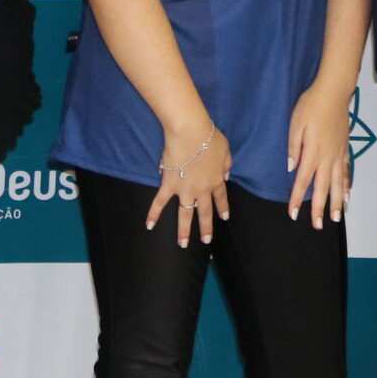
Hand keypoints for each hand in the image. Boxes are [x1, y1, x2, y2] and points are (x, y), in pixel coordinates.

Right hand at [147, 120, 230, 246]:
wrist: (190, 133)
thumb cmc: (209, 137)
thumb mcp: (226, 150)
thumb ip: (227, 164)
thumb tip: (227, 175)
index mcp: (216, 180)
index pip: (221, 198)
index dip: (223, 207)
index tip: (224, 217)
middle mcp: (202, 190)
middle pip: (205, 212)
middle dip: (206, 228)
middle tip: (206, 241)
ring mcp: (185, 189)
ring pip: (185, 214)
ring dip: (184, 230)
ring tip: (182, 244)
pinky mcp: (169, 184)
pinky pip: (160, 201)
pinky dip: (154, 213)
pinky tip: (149, 225)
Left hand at [286, 82, 353, 226]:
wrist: (334, 93)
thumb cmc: (311, 106)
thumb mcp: (295, 124)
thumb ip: (293, 148)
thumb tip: (292, 169)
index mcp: (312, 153)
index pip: (303, 181)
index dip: (297, 199)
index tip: (293, 214)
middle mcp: (327, 158)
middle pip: (323, 188)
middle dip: (320, 209)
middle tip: (318, 226)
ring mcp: (338, 154)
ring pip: (338, 184)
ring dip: (337, 202)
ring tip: (337, 218)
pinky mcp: (344, 149)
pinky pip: (346, 172)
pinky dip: (347, 185)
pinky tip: (348, 195)